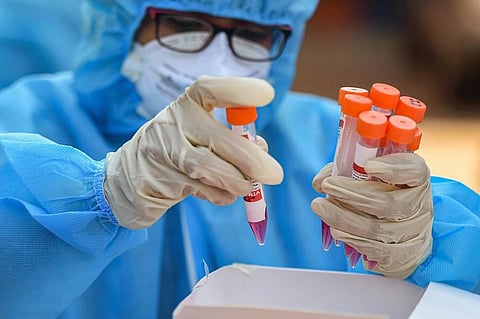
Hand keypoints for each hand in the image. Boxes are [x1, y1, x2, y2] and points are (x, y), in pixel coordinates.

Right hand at [104, 76, 283, 228]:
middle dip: (252, 159)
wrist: (125, 180)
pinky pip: (200, 189)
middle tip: (275, 175)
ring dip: (237, 182)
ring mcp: (162, 152)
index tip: (267, 94)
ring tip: (248, 188)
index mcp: (185, 104)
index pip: (210, 89)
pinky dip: (220, 195)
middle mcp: (171, 123)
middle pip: (219, 139)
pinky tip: (222, 193)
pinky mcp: (157, 181)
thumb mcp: (198, 135)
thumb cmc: (173, 151)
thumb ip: (229, 138)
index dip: (239, 90)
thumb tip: (262, 150)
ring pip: (209, 167)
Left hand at [311, 153, 432, 278]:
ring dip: (344, 218)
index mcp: (416, 179)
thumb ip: (348, 171)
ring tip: (321, 207)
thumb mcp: (373, 176)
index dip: (393, 168)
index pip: (415, 171)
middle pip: (388, 203)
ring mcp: (413, 233)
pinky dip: (352, 239)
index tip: (368, 166)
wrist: (405, 234)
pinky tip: (336, 230)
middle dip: (351, 194)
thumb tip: (320, 181)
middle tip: (327, 185)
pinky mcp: (402, 255)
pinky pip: (375, 250)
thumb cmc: (383, 196)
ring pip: (378, 229)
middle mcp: (419, 206)